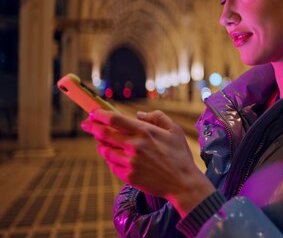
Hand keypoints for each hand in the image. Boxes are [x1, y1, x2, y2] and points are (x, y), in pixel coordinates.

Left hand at [82, 109, 214, 215]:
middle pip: (104, 134)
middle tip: (86, 124)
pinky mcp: (128, 176)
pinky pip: (112, 165)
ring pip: (105, 150)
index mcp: (145, 132)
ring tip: (101, 142)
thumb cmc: (180, 155)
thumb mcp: (175, 130)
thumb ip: (157, 117)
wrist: (183, 183)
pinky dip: (110, 159)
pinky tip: (113, 156)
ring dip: (101, 144)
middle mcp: (134, 146)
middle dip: (92, 127)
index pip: (114, 119)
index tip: (93, 113)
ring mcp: (130, 162)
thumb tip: (138, 115)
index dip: (100, 114)